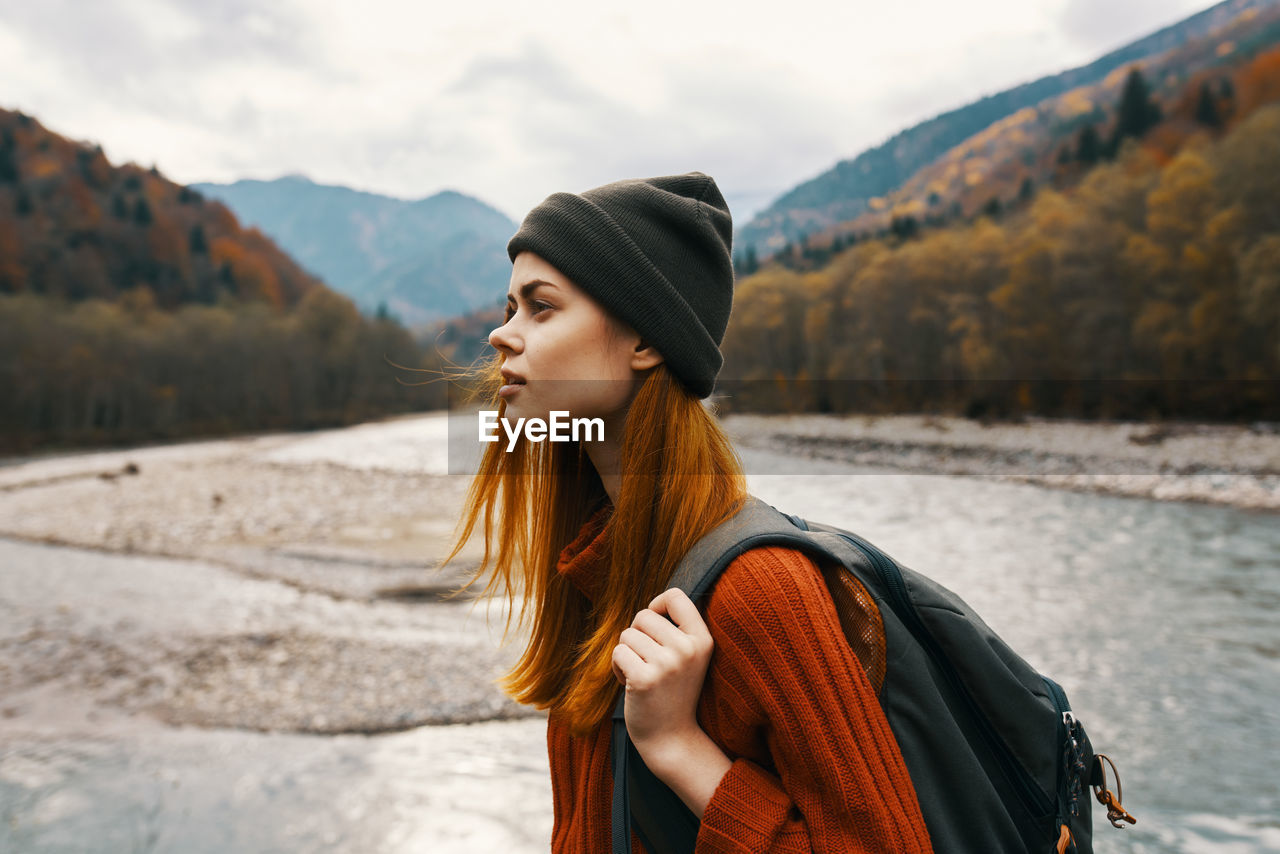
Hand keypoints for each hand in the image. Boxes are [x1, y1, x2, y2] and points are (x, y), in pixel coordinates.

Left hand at [611, 588, 714, 765]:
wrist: (671, 739)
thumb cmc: (673, 692)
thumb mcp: (687, 657)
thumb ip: (675, 630)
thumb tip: (651, 605)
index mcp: (702, 640)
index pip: (677, 596)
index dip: (657, 604)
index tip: (654, 624)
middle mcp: (688, 649)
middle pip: (643, 615)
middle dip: (637, 635)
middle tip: (647, 661)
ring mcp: (667, 664)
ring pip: (627, 635)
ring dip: (626, 654)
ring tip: (640, 675)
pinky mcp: (644, 679)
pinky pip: (618, 653)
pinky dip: (617, 667)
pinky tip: (630, 685)